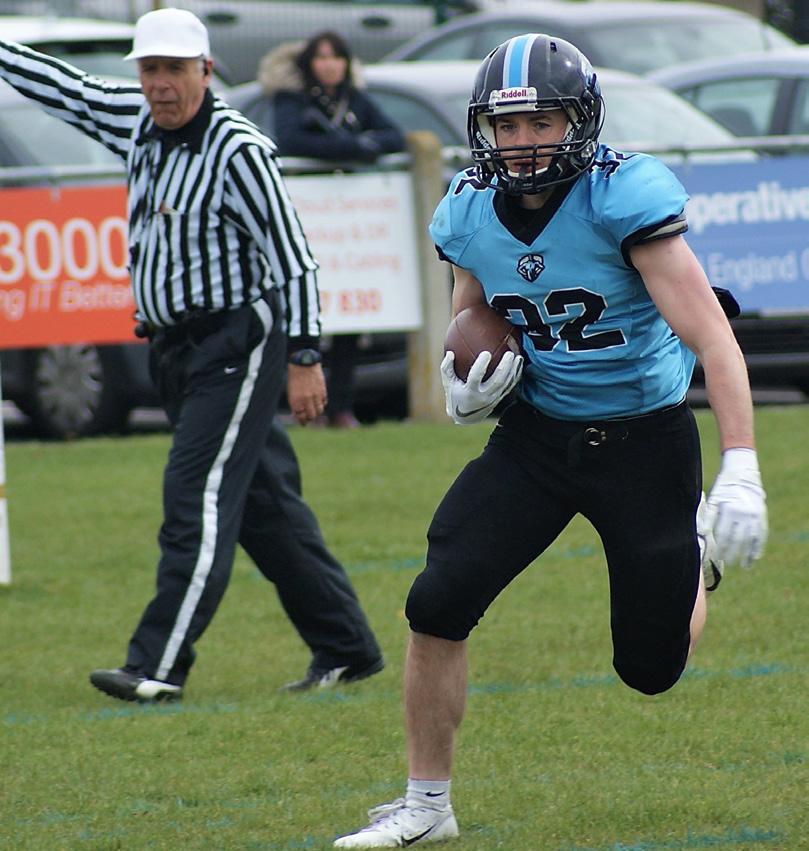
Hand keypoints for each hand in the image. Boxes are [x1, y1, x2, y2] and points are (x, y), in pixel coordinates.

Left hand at [286, 363, 326, 424]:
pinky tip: (318, 402)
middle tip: (309, 417)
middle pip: (311, 416)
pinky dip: (321, 404)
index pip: (301, 417)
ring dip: (317, 412)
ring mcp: (316, 396)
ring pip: (319, 411)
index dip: (302, 421)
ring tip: (314, 410)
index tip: (303, 423)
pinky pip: (324, 402)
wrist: (304, 363)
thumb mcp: (291, 391)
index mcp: (296, 400)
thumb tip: (297, 414)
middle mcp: (306, 400)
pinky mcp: (323, 391)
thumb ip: (295, 404)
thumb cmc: (294, 377)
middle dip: (310, 418)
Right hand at [440, 350, 522, 424]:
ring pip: (506, 384)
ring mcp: (493, 399)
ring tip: (518, 356)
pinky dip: (515, 375)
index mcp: (470, 392)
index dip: (481, 365)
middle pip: (497, 381)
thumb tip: (451, 353)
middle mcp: (483, 397)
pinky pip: (509, 386)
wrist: (465, 417)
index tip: (486, 353)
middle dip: (504, 367)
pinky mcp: (499, 399)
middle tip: (509, 353)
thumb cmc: (455, 394)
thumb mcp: (448, 383)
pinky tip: (519, 364)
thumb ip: (447, 368)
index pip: (476, 378)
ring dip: (513, 370)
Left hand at [704, 448, 767, 567]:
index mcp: (730, 510)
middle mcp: (744, 514)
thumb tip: (701, 533)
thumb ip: (708, 517)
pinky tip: (755, 557)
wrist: (742, 474)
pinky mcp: (762, 515)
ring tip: (743, 566)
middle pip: (738, 539)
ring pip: (751, 539)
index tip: (718, 558)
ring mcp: (755, 515)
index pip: (725, 534)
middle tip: (729, 564)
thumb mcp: (713, 500)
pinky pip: (761, 535)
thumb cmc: (723, 488)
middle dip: (733, 553)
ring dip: (748, 554)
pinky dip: (758, 547)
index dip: (722, 547)